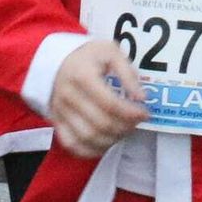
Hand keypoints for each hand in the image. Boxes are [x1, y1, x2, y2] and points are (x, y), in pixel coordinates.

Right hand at [49, 41, 148, 156]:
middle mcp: (68, 95)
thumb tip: (141, 97)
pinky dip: (91, 150)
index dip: (131, 113)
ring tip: (124, 129)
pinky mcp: (56, 122)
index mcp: (82, 75)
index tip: (144, 112)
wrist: (57, 60)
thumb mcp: (110, 52)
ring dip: (112, 139)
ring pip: (88, 137)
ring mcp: (60, 111)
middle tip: (137, 121)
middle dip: (125, 127)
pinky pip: (72, 145)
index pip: (110, 103)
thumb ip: (128, 73)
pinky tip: (107, 141)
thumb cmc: (88, 56)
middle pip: (100, 123)